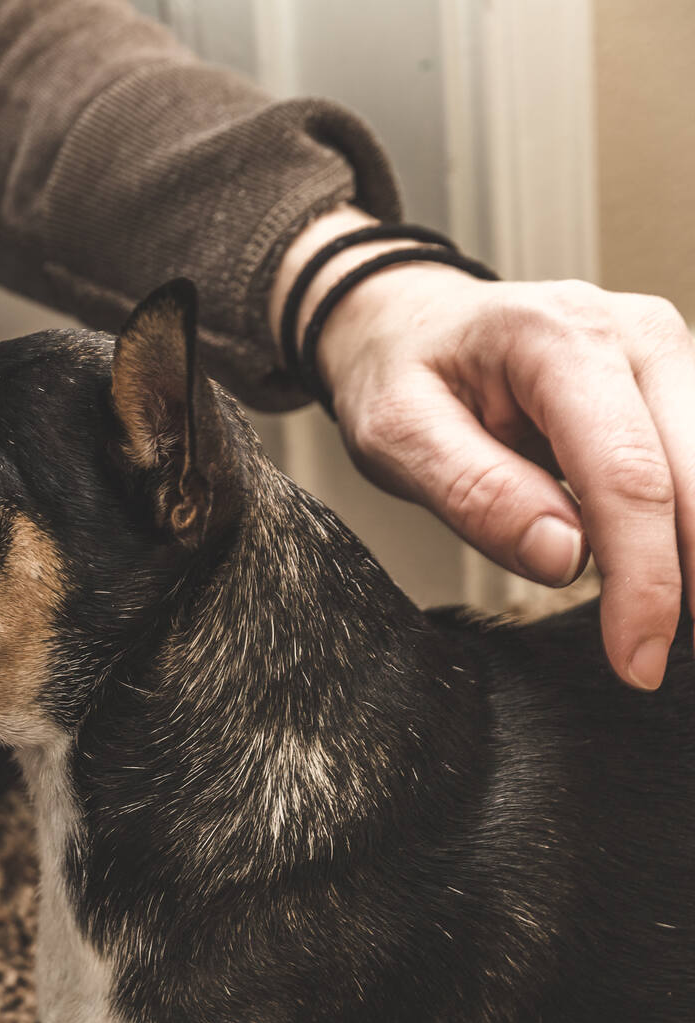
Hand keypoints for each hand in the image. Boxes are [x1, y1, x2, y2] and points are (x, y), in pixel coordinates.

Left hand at [274, 208, 694, 688]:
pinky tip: (666, 578)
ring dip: (694, 553)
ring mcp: (667, 353)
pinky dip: (690, 525)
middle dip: (688, 577)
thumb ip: (473, 491)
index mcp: (559, 338)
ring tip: (653, 626)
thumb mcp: (395, 433)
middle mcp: (634, 333)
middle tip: (651, 661)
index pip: (628, 475)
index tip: (636, 657)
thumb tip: (563, 557)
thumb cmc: (399, 375)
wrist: (410, 324)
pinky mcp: (677, 383)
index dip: (644, 577)